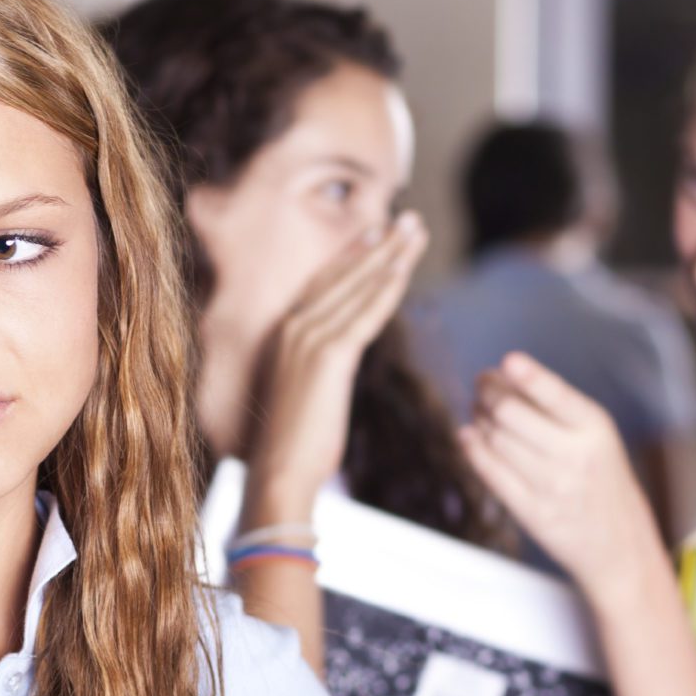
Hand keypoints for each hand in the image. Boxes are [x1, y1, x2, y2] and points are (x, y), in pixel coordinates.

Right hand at [243, 212, 428, 522]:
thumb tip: (338, 358)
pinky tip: (406, 269)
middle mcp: (291, 327)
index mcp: (282, 333)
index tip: (378, 234)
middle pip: (343, 275)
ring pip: (357, 287)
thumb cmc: (293, 446)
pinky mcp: (328, 356)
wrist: (279, 474)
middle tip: (408, 221)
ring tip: (416, 232)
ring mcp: (307, 338)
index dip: (353, 255)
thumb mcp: (305, 393)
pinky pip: (365, 314)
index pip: (324, 282)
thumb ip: (320, 366)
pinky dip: (387, 289)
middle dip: (379, 245)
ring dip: (391, 256)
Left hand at [458, 352, 660, 595]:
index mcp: (595, 429)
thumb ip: (558, 410)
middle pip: (512, 414)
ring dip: (479, 418)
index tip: (507, 361)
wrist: (620, 546)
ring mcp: (551, 486)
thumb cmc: (604, 483)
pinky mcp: (532, 512)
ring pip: (496, 440)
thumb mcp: (598, 438)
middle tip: (482, 384)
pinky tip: (468, 436)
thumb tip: (506, 377)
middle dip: (488, 393)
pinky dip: (473, 450)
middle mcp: (574, 456)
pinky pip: (491, 475)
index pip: (556, 395)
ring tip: (478, 410)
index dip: (528, 376)